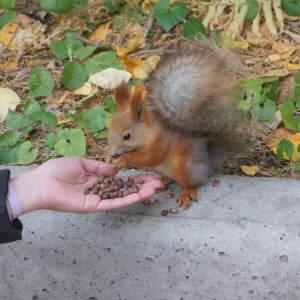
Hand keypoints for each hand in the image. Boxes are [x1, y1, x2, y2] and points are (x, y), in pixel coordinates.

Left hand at [9, 157, 161, 215]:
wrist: (42, 183)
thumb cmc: (58, 170)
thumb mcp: (82, 163)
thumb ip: (100, 167)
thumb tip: (116, 169)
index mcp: (97, 178)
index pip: (120, 178)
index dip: (134, 177)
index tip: (148, 174)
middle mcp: (100, 189)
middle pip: (125, 188)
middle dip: (142, 186)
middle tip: (158, 183)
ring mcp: (98, 199)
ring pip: (122, 196)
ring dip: (139, 193)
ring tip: (155, 189)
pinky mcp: (94, 206)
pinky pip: (113, 203)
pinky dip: (127, 200)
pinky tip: (140, 196)